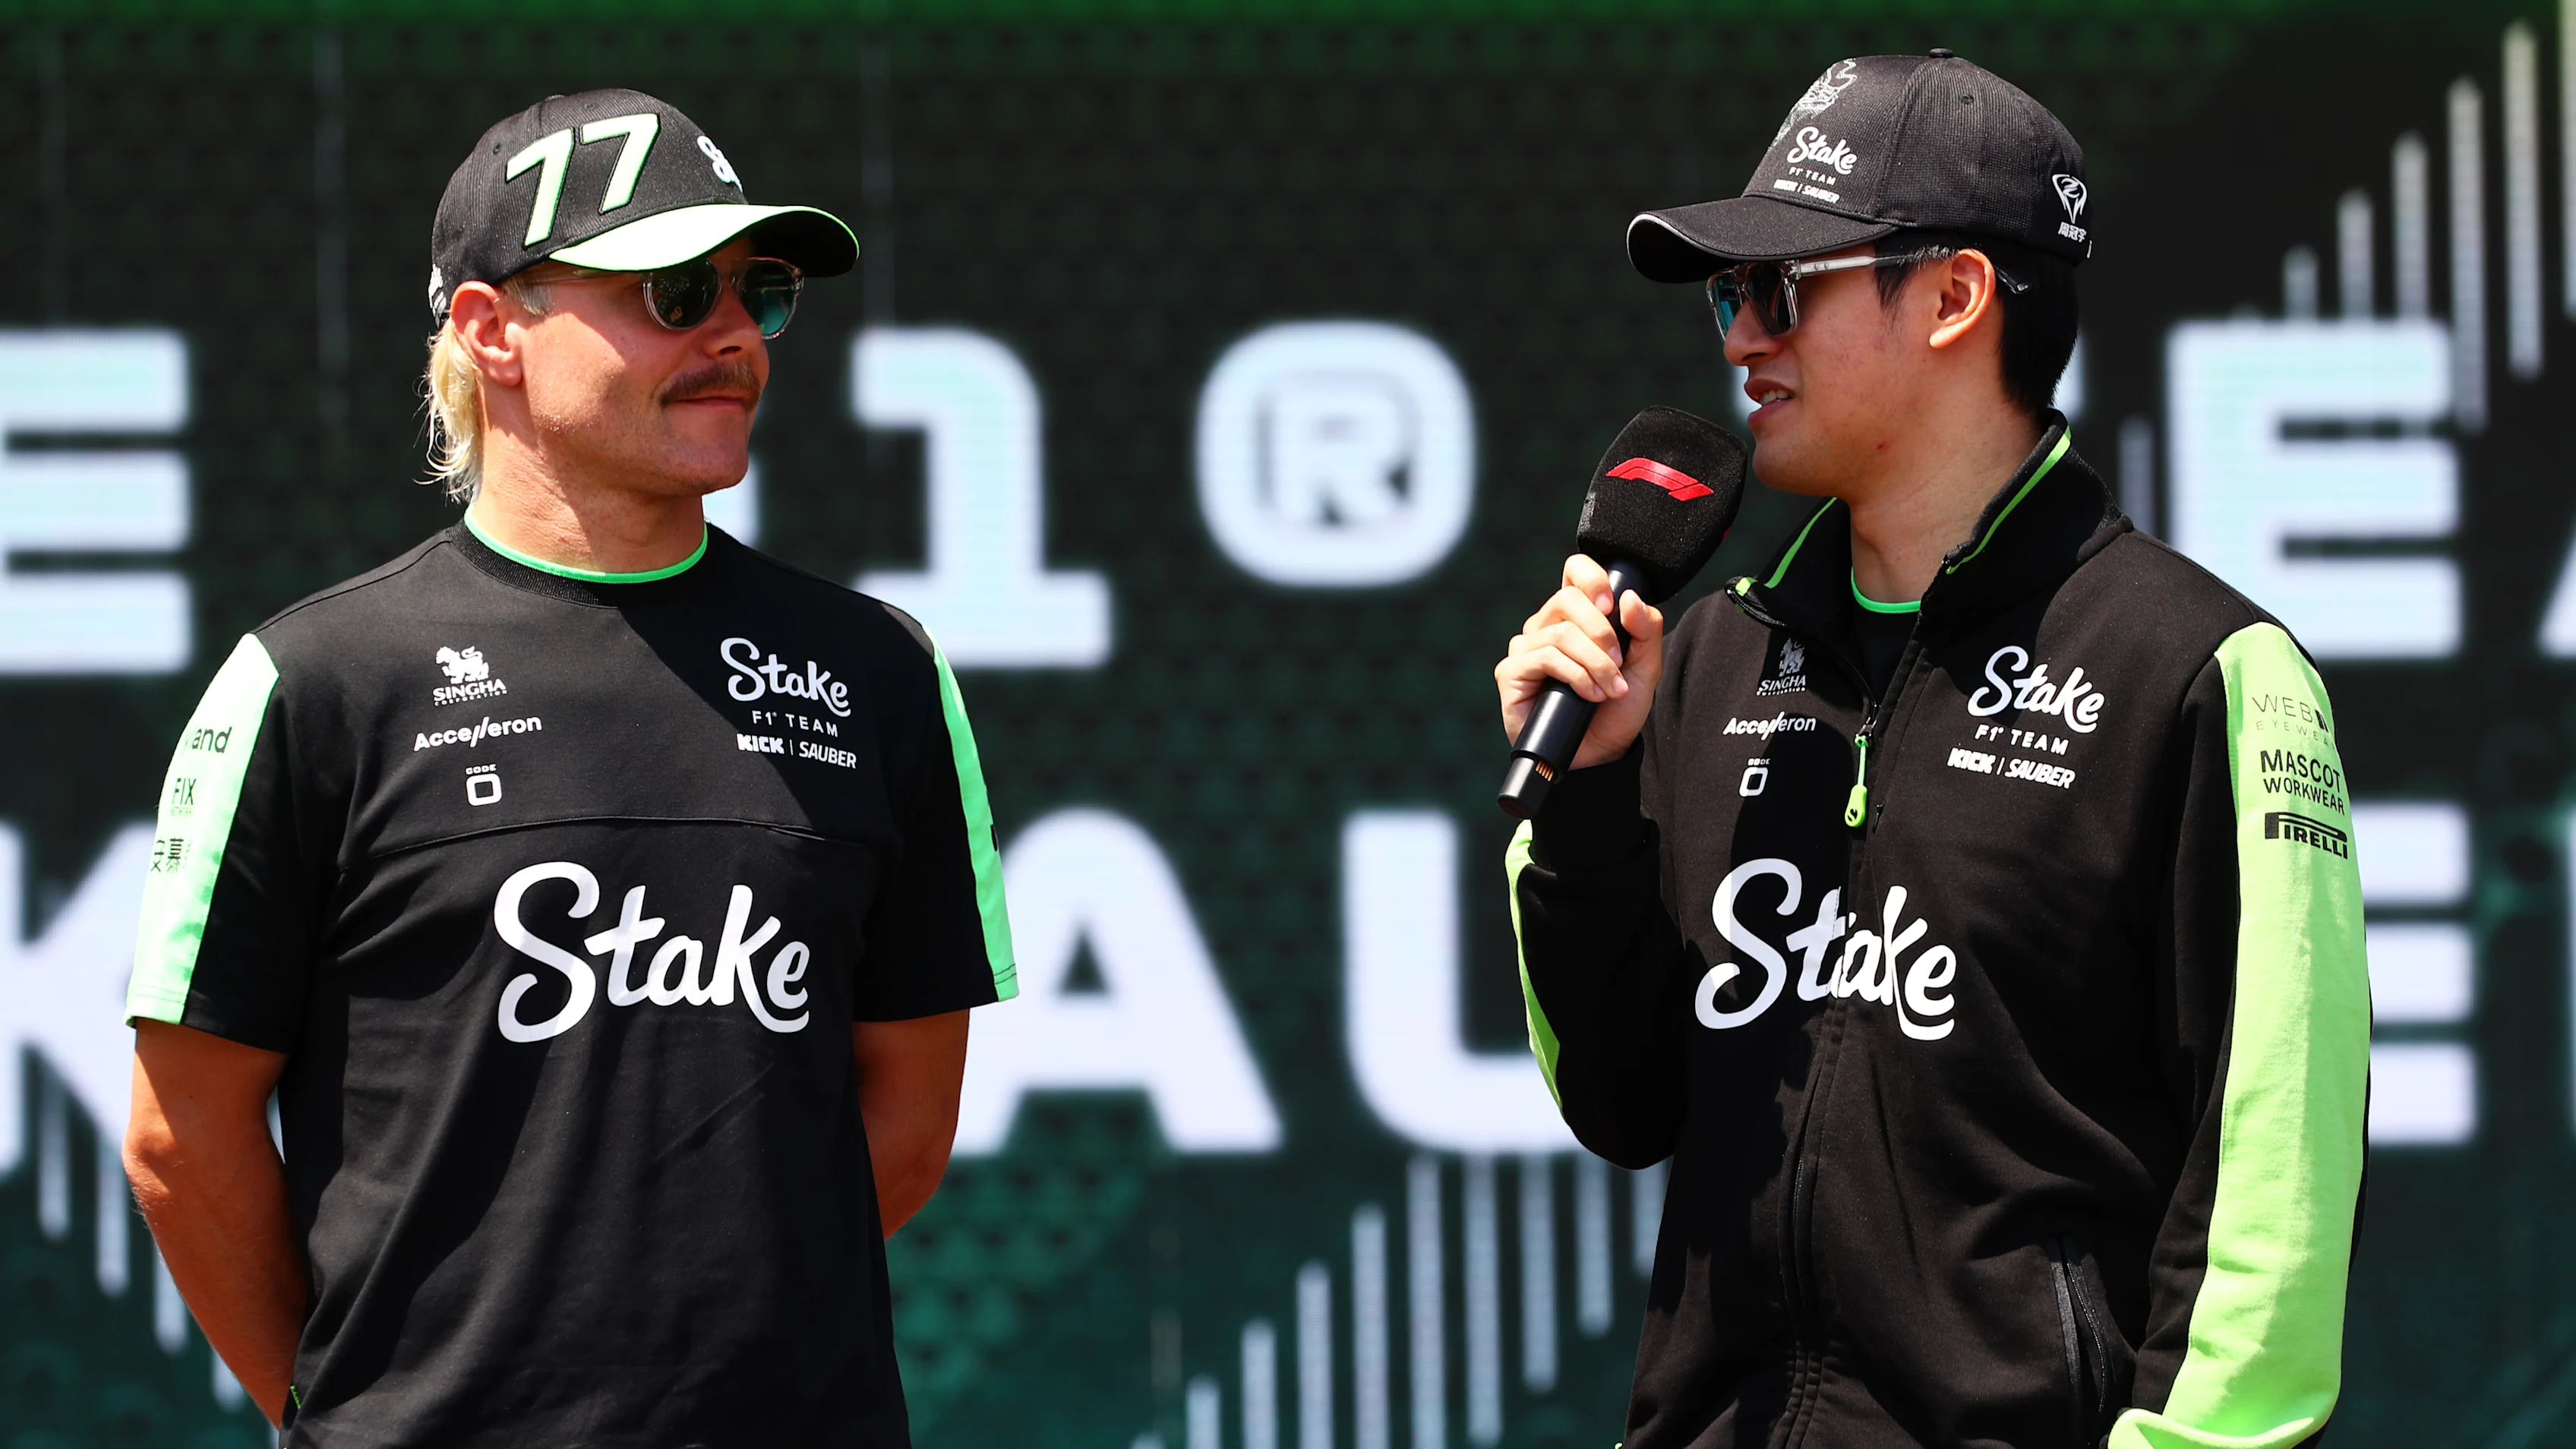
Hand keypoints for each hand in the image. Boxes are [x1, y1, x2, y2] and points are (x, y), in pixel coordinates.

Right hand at [1495, 554, 1666, 770]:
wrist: (1599, 755)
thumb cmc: (1615, 711)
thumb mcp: (1644, 668)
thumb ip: (1645, 630)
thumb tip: (1629, 598)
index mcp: (1575, 616)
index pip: (1575, 572)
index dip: (1592, 577)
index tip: (1612, 605)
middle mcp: (1546, 626)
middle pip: (1568, 600)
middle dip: (1602, 633)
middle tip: (1619, 664)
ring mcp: (1525, 648)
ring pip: (1561, 634)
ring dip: (1595, 663)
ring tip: (1609, 689)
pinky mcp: (1511, 673)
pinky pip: (1545, 657)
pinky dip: (1575, 676)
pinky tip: (1589, 695)